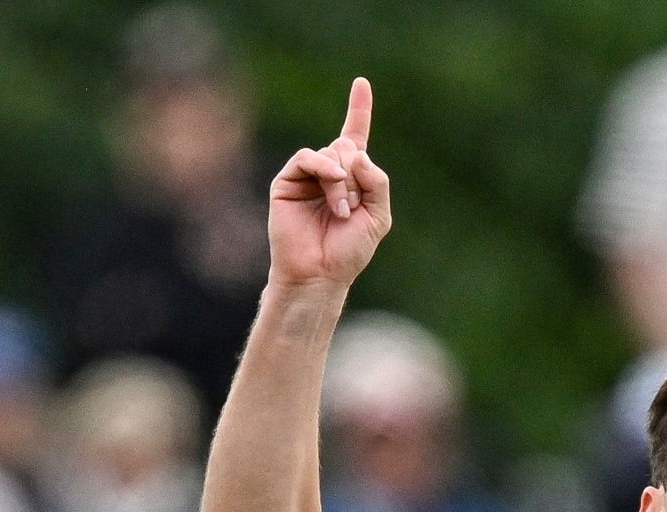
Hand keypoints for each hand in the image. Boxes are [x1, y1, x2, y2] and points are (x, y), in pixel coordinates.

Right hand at [269, 78, 392, 291]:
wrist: (320, 273)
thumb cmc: (348, 250)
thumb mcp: (378, 216)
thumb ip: (377, 181)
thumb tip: (356, 152)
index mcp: (351, 178)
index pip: (355, 135)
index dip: (359, 110)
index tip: (361, 83)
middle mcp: (328, 172)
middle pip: (348, 147)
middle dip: (357, 177)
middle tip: (352, 207)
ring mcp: (307, 175)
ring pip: (332, 153)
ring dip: (343, 183)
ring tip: (341, 211)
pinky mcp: (287, 180)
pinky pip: (309, 157)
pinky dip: (325, 170)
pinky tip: (332, 189)